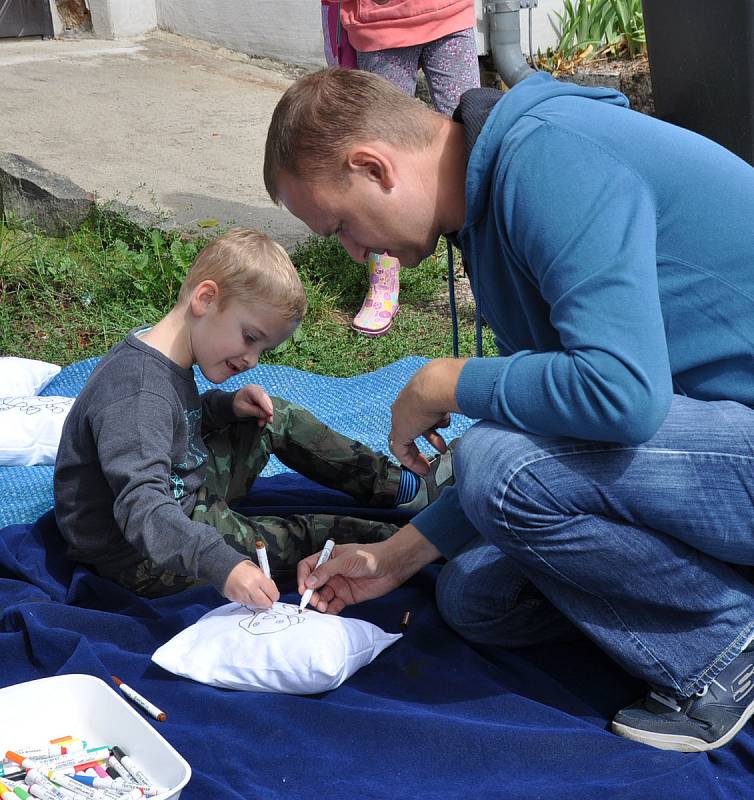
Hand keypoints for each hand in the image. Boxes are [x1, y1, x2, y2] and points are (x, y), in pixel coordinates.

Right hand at [223, 560, 279, 606]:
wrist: (224, 568)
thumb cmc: (242, 568)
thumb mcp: (258, 570)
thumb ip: (266, 581)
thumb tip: (272, 591)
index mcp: (258, 578)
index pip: (273, 593)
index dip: (275, 595)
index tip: (274, 595)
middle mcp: (250, 588)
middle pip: (265, 603)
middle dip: (268, 602)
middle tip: (268, 598)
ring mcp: (242, 595)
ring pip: (256, 605)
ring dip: (259, 602)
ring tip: (256, 594)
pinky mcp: (236, 599)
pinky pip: (247, 604)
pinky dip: (250, 601)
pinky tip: (248, 594)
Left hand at [233, 384, 273, 426]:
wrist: (234, 402)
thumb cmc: (237, 404)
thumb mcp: (244, 409)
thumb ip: (255, 411)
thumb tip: (267, 415)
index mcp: (251, 390)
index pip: (261, 399)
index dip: (266, 407)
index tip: (270, 414)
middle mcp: (258, 389)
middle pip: (267, 401)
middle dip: (268, 412)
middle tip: (269, 422)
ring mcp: (262, 392)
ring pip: (268, 404)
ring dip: (267, 414)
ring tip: (261, 423)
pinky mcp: (263, 397)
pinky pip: (267, 405)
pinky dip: (265, 413)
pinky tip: (262, 420)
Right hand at [296, 524, 439, 613]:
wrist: (391, 567)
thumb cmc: (368, 557)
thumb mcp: (345, 560)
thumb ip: (326, 571)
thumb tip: (308, 582)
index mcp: (328, 558)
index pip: (308, 566)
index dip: (303, 577)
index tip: (304, 588)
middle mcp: (331, 572)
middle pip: (312, 584)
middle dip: (310, 593)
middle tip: (314, 601)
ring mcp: (338, 585)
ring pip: (322, 596)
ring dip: (319, 603)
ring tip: (323, 607)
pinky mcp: (347, 597)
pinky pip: (334, 605)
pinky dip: (329, 610)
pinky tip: (329, 612)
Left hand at [389, 358, 466, 473]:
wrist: (436, 386)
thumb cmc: (449, 384)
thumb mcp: (454, 392)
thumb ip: (459, 399)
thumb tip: (475, 402)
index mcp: (419, 392)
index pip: (420, 410)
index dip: (431, 422)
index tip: (441, 430)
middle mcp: (407, 405)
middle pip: (412, 426)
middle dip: (427, 437)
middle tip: (439, 448)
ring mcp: (400, 418)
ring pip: (404, 440)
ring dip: (418, 453)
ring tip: (430, 463)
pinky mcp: (400, 432)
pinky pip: (401, 451)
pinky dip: (412, 461)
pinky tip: (424, 469)